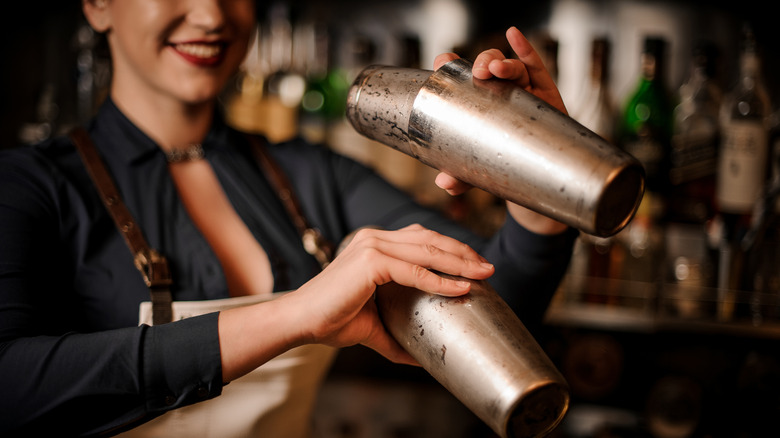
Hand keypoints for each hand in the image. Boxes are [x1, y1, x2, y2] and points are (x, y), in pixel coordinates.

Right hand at [219, 224, 495, 380]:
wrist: (301, 321)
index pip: (421, 238)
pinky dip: (440, 280)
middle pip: (430, 238)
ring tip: (483, 273)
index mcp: (374, 244)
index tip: (474, 264)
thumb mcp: (373, 323)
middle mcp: (374, 238)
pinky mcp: (371, 261)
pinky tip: (461, 287)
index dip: (450, 249)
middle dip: (462, 252)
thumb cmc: (331, 319)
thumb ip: (397, 332)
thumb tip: (420, 357)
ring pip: (428, 250)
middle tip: (487, 267)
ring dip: (460, 262)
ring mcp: (372, 246)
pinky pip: (415, 271)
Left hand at [432, 26, 568, 234]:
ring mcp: (521, 90)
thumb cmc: (504, 163)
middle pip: (487, 67)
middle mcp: (498, 92)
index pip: (460, 78)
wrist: (539, 175)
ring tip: (495, 68)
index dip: (449, 67)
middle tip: (479, 72)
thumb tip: (444, 183)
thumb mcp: (479, 172)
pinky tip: (514, 34)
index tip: (442, 62)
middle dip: (481, 62)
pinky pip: (535, 66)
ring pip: (512, 67)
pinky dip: (525, 48)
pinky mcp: (544, 92)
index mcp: (477, 103)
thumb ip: (461, 176)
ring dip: (503, 62)